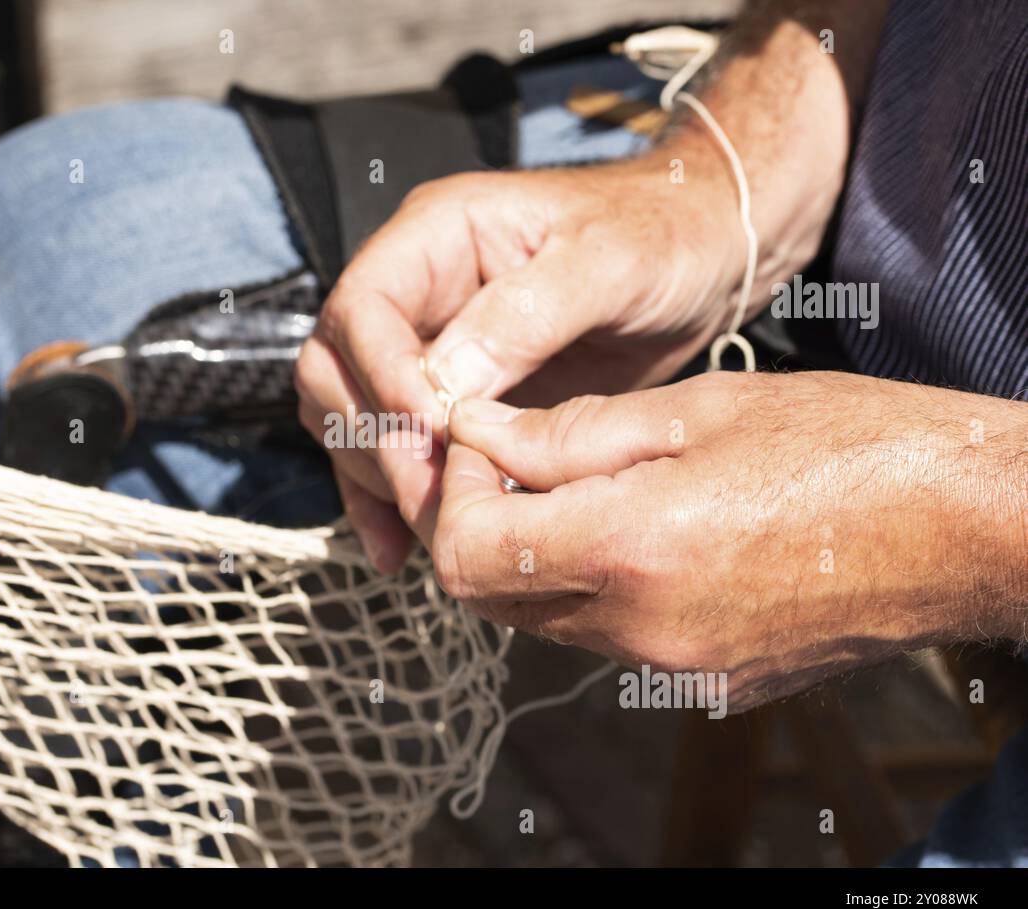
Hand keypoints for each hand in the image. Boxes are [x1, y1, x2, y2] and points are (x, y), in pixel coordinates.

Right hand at [295, 148, 744, 571]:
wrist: (702, 255)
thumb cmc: (663, 237)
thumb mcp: (608, 261)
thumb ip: (525, 313)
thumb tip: (442, 383)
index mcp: (439, 233)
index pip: (361, 306)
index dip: (381, 375)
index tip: (431, 431)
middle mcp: (416, 288)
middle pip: (335, 368)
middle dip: (372, 437)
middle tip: (432, 496)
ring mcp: (425, 345)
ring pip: (348, 416)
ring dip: (376, 475)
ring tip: (431, 530)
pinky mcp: (447, 398)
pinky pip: (388, 449)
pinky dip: (387, 497)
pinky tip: (401, 546)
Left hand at [437, 371, 1027, 709]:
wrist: (966, 525)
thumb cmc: (848, 443)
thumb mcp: (697, 409)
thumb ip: (567, 433)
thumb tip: (477, 435)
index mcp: (633, 549)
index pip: (467, 553)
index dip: (452, 492)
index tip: (478, 443)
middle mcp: (643, 631)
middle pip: (493, 598)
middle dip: (480, 524)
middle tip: (515, 458)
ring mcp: (678, 670)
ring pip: (547, 621)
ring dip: (537, 556)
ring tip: (585, 484)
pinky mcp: (709, 683)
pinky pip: (610, 641)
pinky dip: (596, 588)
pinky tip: (644, 530)